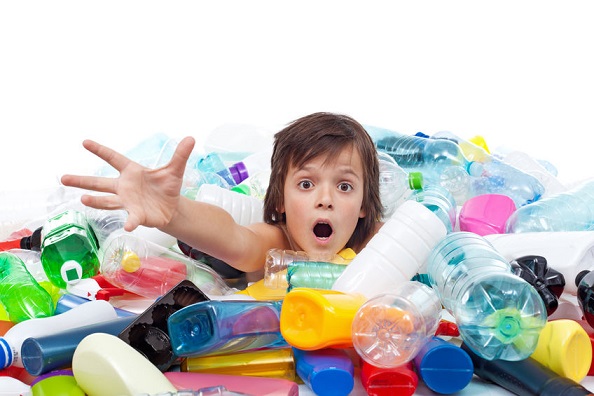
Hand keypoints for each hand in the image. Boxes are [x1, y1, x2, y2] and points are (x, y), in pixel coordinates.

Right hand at [61, 136, 195, 231]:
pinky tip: (127, 225)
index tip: (85, 142)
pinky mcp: (136, 214)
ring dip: (96, 201)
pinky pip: (131, 218)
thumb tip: (191, 138)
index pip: (113, 158)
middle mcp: (124, 186)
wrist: (172, 207)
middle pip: (100, 182)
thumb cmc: (168, 187)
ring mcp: (127, 201)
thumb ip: (180, 155)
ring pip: (106, 201)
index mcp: (132, 171)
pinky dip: (130, 222)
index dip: (100, 150)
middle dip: (82, 181)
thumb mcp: (174, 170)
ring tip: (82, 199)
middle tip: (63, 178)